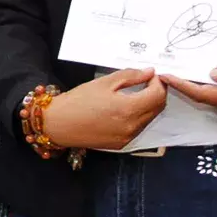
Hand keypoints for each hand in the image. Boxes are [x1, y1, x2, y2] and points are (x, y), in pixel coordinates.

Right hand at [43, 69, 167, 150]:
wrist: (58, 125)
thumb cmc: (78, 101)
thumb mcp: (104, 82)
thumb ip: (130, 76)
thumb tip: (149, 72)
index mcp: (128, 109)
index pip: (158, 95)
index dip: (159, 82)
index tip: (152, 75)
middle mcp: (132, 126)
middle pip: (158, 108)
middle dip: (157, 93)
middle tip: (148, 81)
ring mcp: (127, 138)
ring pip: (150, 118)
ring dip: (149, 105)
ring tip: (137, 93)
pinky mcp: (121, 144)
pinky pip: (139, 128)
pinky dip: (139, 116)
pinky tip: (126, 108)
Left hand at [162, 61, 216, 115]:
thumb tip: (212, 73)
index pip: (200, 93)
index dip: (181, 85)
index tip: (166, 76)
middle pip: (198, 96)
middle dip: (180, 86)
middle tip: (164, 72)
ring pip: (205, 97)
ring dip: (189, 86)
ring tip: (175, 72)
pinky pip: (213, 95)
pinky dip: (201, 87)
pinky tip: (195, 76)